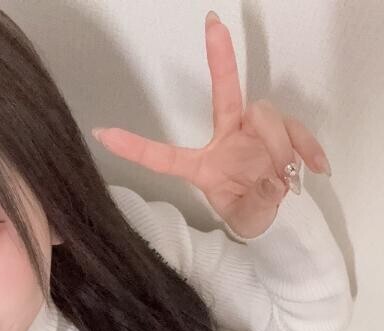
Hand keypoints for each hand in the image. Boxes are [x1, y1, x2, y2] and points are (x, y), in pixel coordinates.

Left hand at [91, 11, 330, 238]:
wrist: (277, 217)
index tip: (104, 134)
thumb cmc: (249, 213)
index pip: (166, 157)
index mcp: (203, 165)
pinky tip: (316, 168)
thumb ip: (253, 203)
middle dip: (220, 57)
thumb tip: (273, 181)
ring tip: (285, 179)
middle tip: (213, 23)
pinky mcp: (283, 131)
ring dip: (279, 146)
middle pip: (225, 94)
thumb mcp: (244, 218)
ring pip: (266, 114)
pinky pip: (296, 129)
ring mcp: (254, 131)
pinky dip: (307, 148)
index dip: (136, 148)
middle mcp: (227, 138)